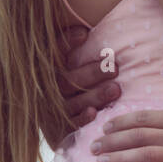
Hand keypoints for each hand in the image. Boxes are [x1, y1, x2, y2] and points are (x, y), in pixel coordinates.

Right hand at [52, 26, 120, 142]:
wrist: (54, 120)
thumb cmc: (75, 81)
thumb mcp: (69, 63)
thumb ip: (71, 46)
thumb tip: (84, 31)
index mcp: (47, 70)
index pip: (53, 52)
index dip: (66, 42)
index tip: (85, 33)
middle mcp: (46, 89)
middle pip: (67, 80)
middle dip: (92, 73)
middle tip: (114, 68)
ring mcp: (50, 110)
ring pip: (71, 102)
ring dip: (94, 96)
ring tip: (116, 89)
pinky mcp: (55, 130)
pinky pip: (67, 125)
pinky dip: (80, 119)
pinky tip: (93, 114)